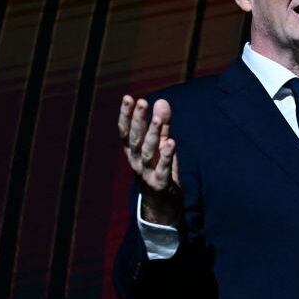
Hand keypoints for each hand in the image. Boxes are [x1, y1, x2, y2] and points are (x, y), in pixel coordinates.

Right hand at [118, 96, 181, 224]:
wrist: (161, 201)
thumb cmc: (158, 167)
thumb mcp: (159, 143)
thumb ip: (161, 123)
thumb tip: (162, 100)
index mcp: (132, 150)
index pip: (125, 130)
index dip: (125, 114)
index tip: (128, 97)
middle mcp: (135, 160)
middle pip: (135, 138)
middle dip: (138, 120)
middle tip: (142, 102)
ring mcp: (146, 172)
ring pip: (148, 152)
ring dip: (152, 134)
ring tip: (157, 119)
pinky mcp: (160, 183)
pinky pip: (163, 168)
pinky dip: (167, 156)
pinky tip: (172, 142)